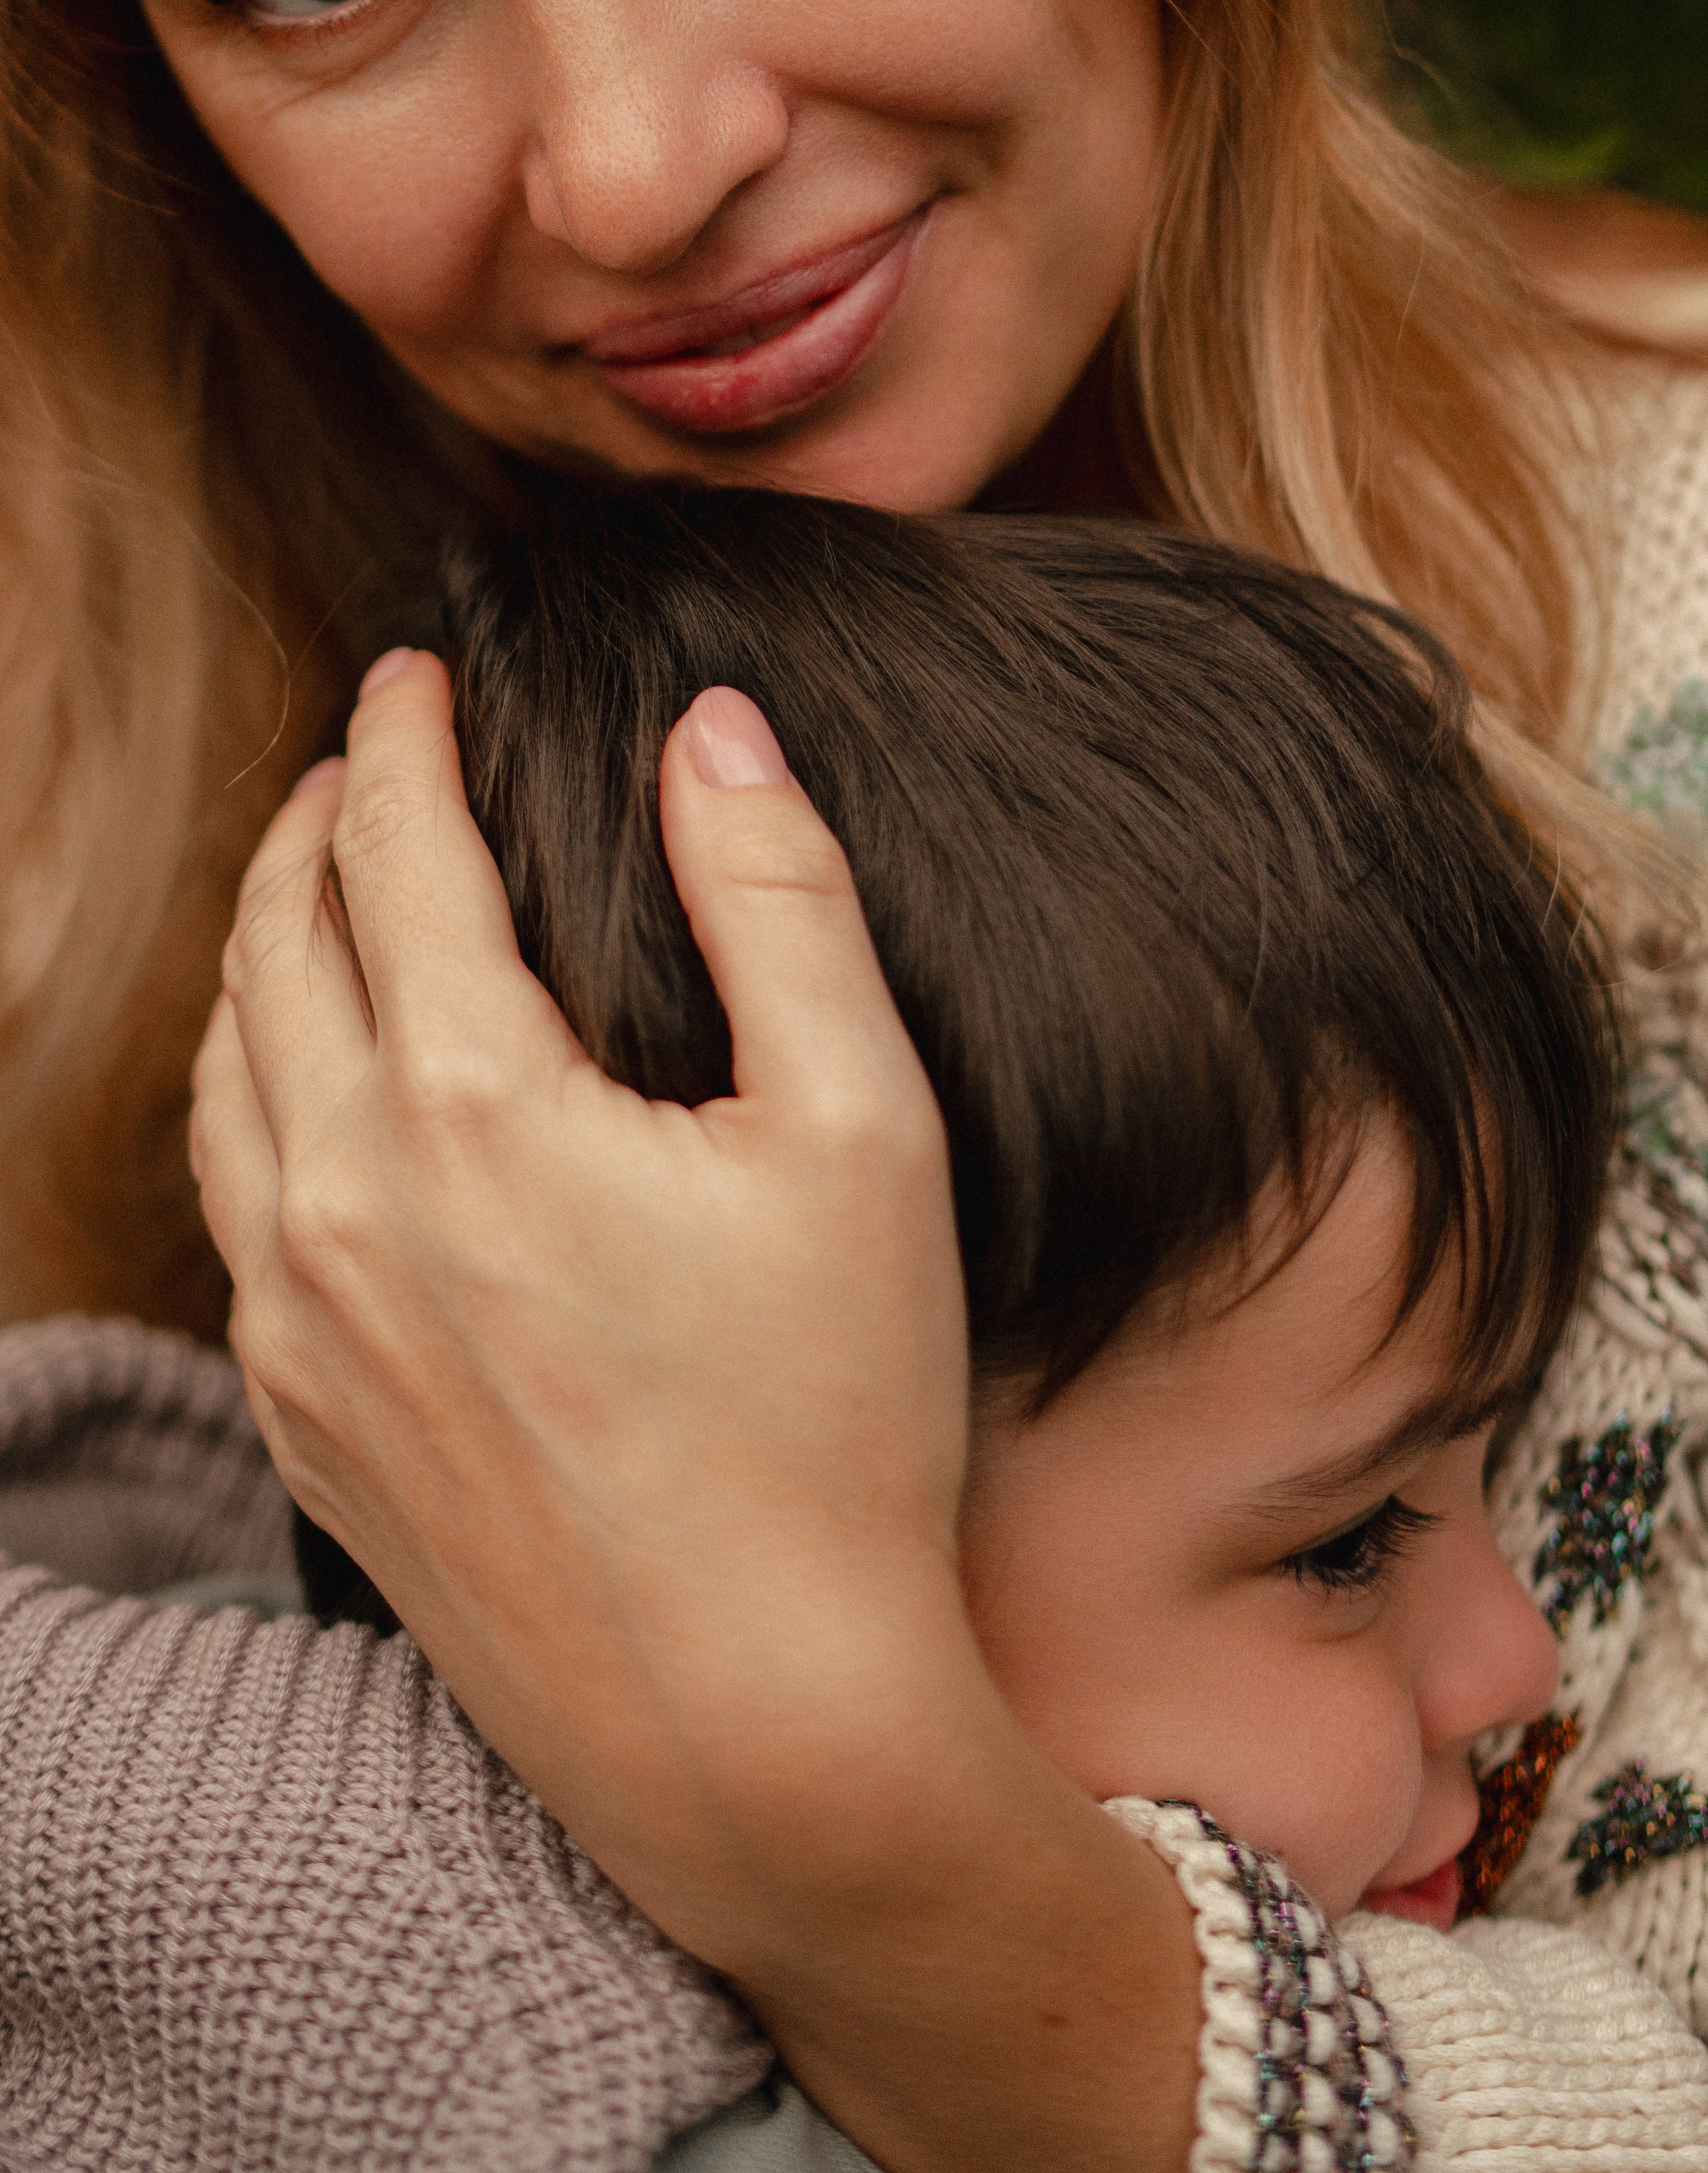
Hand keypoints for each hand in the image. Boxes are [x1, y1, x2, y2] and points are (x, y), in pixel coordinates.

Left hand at [192, 649, 1197, 2172]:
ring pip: (227, 1070)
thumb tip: (714, 732)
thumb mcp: (861, 1132)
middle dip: (314, 822)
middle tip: (359, 758)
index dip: (401, 739)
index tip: (414, 675)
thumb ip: (781, 901)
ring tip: (315, 894)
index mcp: (473, 1103)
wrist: (755, 1720)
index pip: (395, 854)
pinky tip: (303, 1090)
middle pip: (279, 943)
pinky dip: (247, 1095)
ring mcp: (300, 1320)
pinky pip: (229, 1203)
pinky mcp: (301, 1418)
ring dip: (262, 951)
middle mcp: (344, 1198)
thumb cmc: (834, 1424)